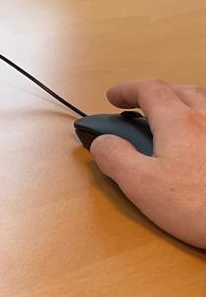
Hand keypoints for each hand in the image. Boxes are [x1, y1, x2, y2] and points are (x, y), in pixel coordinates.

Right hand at [90, 80, 205, 248]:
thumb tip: (102, 142)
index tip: (113, 97)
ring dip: (184, 104)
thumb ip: (114, 157)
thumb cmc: (198, 207)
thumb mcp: (141, 185)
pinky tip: (199, 144)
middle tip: (141, 107)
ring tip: (172, 121)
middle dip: (158, 94)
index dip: (127, 89)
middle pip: (182, 92)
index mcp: (178, 122)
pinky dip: (202, 126)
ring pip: (205, 106)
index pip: (149, 90)